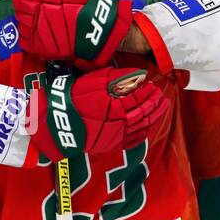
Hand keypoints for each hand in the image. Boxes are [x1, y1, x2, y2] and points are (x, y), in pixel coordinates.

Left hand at [14, 0, 133, 68]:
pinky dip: (26, 37)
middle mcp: (41, 15)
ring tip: (28, 19)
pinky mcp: (43, 48)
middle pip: (21, 10)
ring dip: (23, 21)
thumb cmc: (91, 10)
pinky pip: (26, 42)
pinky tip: (31, 33)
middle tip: (24, 5)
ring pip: (21, 25)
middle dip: (21, 6)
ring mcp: (40, 33)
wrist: (101, 33)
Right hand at [28, 67, 166, 162]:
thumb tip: (140, 75)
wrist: (58, 123)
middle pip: (145, 114)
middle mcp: (121, 124)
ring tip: (160, 110)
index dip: (148, 92)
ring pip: (142, 128)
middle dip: (155, 105)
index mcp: (118, 107)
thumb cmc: (75, 98)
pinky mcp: (111, 145)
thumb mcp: (96, 81)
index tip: (153, 85)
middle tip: (162, 98)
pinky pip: (133, 140)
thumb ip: (120, 77)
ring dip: (153, 118)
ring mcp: (117, 136)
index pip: (140, 99)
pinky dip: (143, 133)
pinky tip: (147, 127)